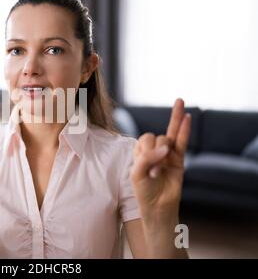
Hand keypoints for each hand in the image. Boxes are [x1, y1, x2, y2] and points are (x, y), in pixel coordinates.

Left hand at [130, 98, 191, 218]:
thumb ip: (147, 158)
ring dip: (164, 151)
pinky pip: (182, 142)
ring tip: (159, 169)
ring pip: (170, 137)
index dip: (146, 151)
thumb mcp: (137, 173)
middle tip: (154, 168)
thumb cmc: (144, 191)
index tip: (147, 170)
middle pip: (157, 137)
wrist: (157, 207)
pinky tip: (186, 116)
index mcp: (140, 152)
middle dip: (154, 150)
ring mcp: (168, 154)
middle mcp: (154, 151)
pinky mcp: (179, 160)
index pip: (144, 140)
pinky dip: (184, 130)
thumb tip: (166, 149)